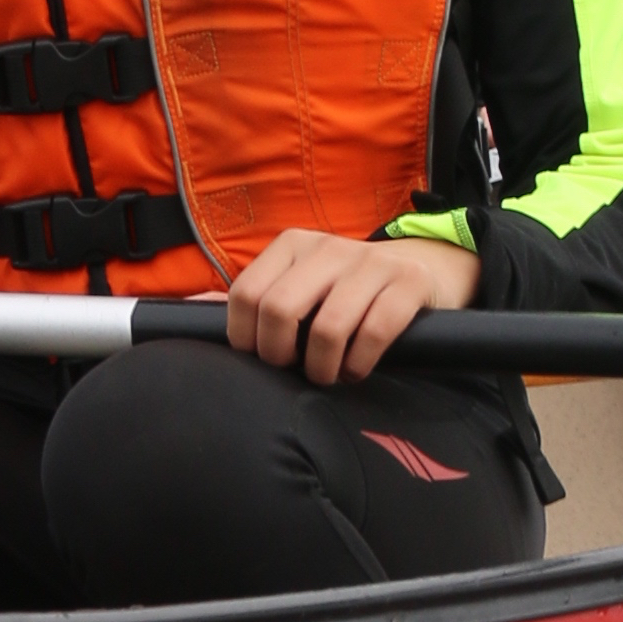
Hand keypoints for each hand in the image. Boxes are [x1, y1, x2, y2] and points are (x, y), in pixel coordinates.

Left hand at [226, 227, 482, 387]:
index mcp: (293, 245)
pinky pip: (374, 332)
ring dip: (323, 368)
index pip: (245, 293)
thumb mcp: (302, 280)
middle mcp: (328, 248)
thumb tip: (193, 309)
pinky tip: (357, 370)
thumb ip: (254, 295)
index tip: (262, 357)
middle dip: (279, 355)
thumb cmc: (351, 287)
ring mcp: (370, 263)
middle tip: (293, 370)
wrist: (428, 266)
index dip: (245, 338)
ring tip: (328, 375)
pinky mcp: (408, 283)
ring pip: (328, 327)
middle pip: (279, 310)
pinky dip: (359, 364)